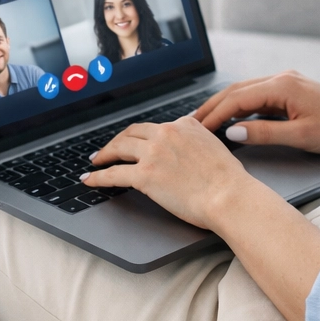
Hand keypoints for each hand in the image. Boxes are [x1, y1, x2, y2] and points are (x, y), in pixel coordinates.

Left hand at [82, 117, 253, 230]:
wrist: (229, 195)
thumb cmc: (228, 180)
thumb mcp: (215, 147)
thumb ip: (198, 142)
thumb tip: (191, 150)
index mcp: (185, 125)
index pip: (156, 127)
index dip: (141, 136)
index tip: (134, 141)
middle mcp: (167, 133)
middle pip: (132, 132)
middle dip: (117, 141)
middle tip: (108, 149)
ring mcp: (153, 153)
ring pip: (119, 148)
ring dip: (104, 154)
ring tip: (96, 161)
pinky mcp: (144, 174)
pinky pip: (114, 174)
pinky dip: (98, 176)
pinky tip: (90, 179)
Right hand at [193, 71, 319, 153]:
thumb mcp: (301, 137)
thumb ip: (264, 134)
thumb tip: (232, 133)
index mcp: (282, 86)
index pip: (237, 99)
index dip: (214, 115)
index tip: (196, 130)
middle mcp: (281, 78)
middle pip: (236, 90)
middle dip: (212, 107)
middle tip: (189, 125)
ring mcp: (286, 82)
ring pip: (245, 91)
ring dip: (224, 106)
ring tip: (204, 123)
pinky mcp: (290, 89)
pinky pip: (257, 95)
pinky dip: (240, 106)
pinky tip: (230, 119)